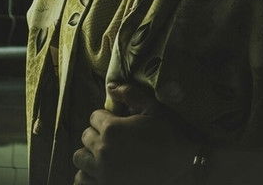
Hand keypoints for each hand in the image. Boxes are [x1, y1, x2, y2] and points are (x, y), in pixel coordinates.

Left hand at [73, 83, 195, 184]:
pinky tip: (101, 171)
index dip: (106, 117)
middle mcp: (103, 151)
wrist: (183, 167)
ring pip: (79, 158)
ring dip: (89, 154)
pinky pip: (82, 181)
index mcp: (112, 128)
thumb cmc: (169, 135)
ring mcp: (102, 172)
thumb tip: (110, 86)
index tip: (117, 122)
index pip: (94, 117)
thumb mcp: (153, 108)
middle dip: (97, 133)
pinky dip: (88, 175)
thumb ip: (130, 94)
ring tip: (104, 154)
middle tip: (113, 137)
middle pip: (85, 136)